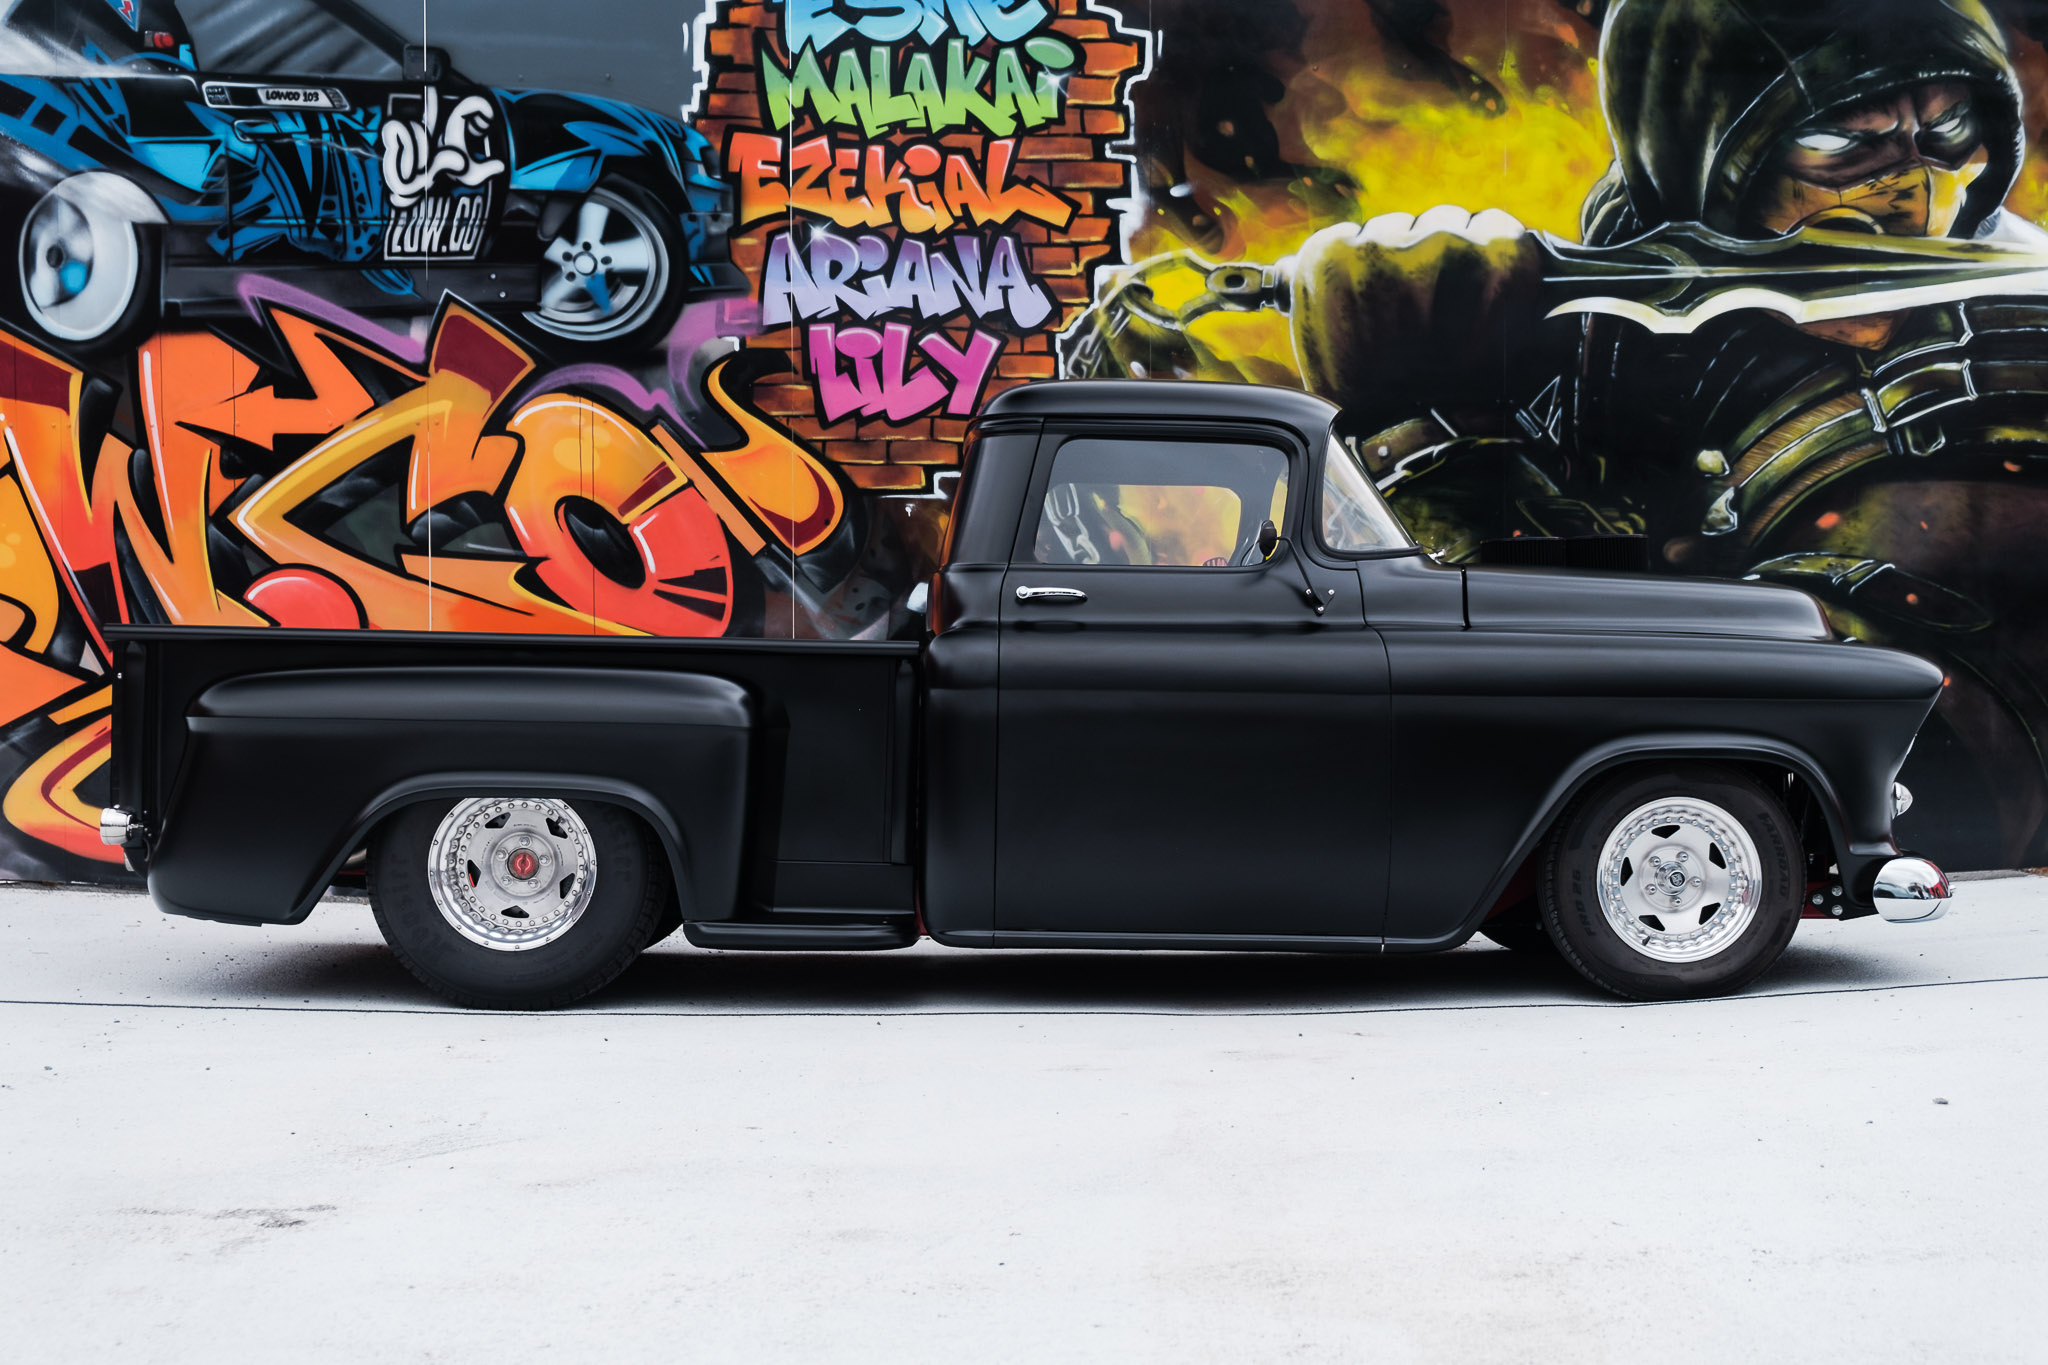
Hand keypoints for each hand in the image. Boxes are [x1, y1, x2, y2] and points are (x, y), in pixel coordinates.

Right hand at [1288, 206, 1545, 426]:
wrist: (1426, 443)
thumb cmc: (1371, 404)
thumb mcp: (1323, 344)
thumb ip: (1330, 293)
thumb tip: (1344, 259)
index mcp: (1326, 260)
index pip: (1359, 237)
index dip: (1382, 270)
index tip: (1392, 301)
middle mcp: (1380, 242)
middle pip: (1411, 226)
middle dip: (1423, 264)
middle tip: (1430, 317)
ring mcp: (1442, 244)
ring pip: (1457, 226)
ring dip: (1464, 261)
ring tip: (1464, 316)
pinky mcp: (1497, 254)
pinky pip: (1505, 235)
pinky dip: (1505, 266)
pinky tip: (1494, 306)